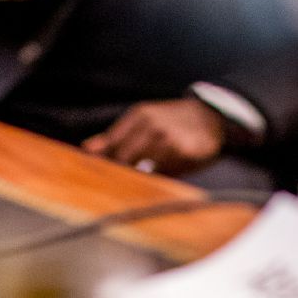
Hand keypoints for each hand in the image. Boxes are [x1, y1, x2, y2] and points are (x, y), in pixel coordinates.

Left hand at [82, 98, 225, 174]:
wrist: (211, 116)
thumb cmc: (171, 123)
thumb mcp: (143, 122)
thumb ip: (115, 137)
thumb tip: (87, 148)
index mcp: (139, 115)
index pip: (112, 146)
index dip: (107, 163)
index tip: (105, 176)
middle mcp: (152, 124)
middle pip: (124, 159)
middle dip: (125, 172)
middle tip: (127, 182)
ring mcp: (169, 137)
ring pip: (146, 168)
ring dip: (148, 174)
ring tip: (157, 170)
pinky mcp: (186, 151)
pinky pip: (168, 172)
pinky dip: (167, 174)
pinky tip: (174, 167)